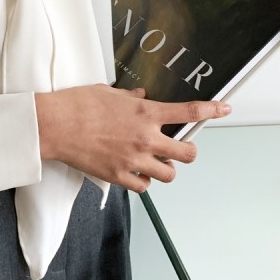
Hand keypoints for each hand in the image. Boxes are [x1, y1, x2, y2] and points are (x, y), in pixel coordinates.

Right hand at [34, 84, 231, 192]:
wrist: (54, 125)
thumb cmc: (77, 104)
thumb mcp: (108, 92)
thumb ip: (130, 97)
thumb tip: (141, 96)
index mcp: (145, 113)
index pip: (189, 112)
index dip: (212, 110)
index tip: (225, 109)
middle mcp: (145, 138)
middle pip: (188, 154)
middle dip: (188, 152)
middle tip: (179, 149)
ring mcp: (133, 160)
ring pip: (170, 175)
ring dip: (166, 169)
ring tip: (155, 163)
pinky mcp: (118, 176)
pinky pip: (144, 187)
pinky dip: (144, 182)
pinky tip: (136, 173)